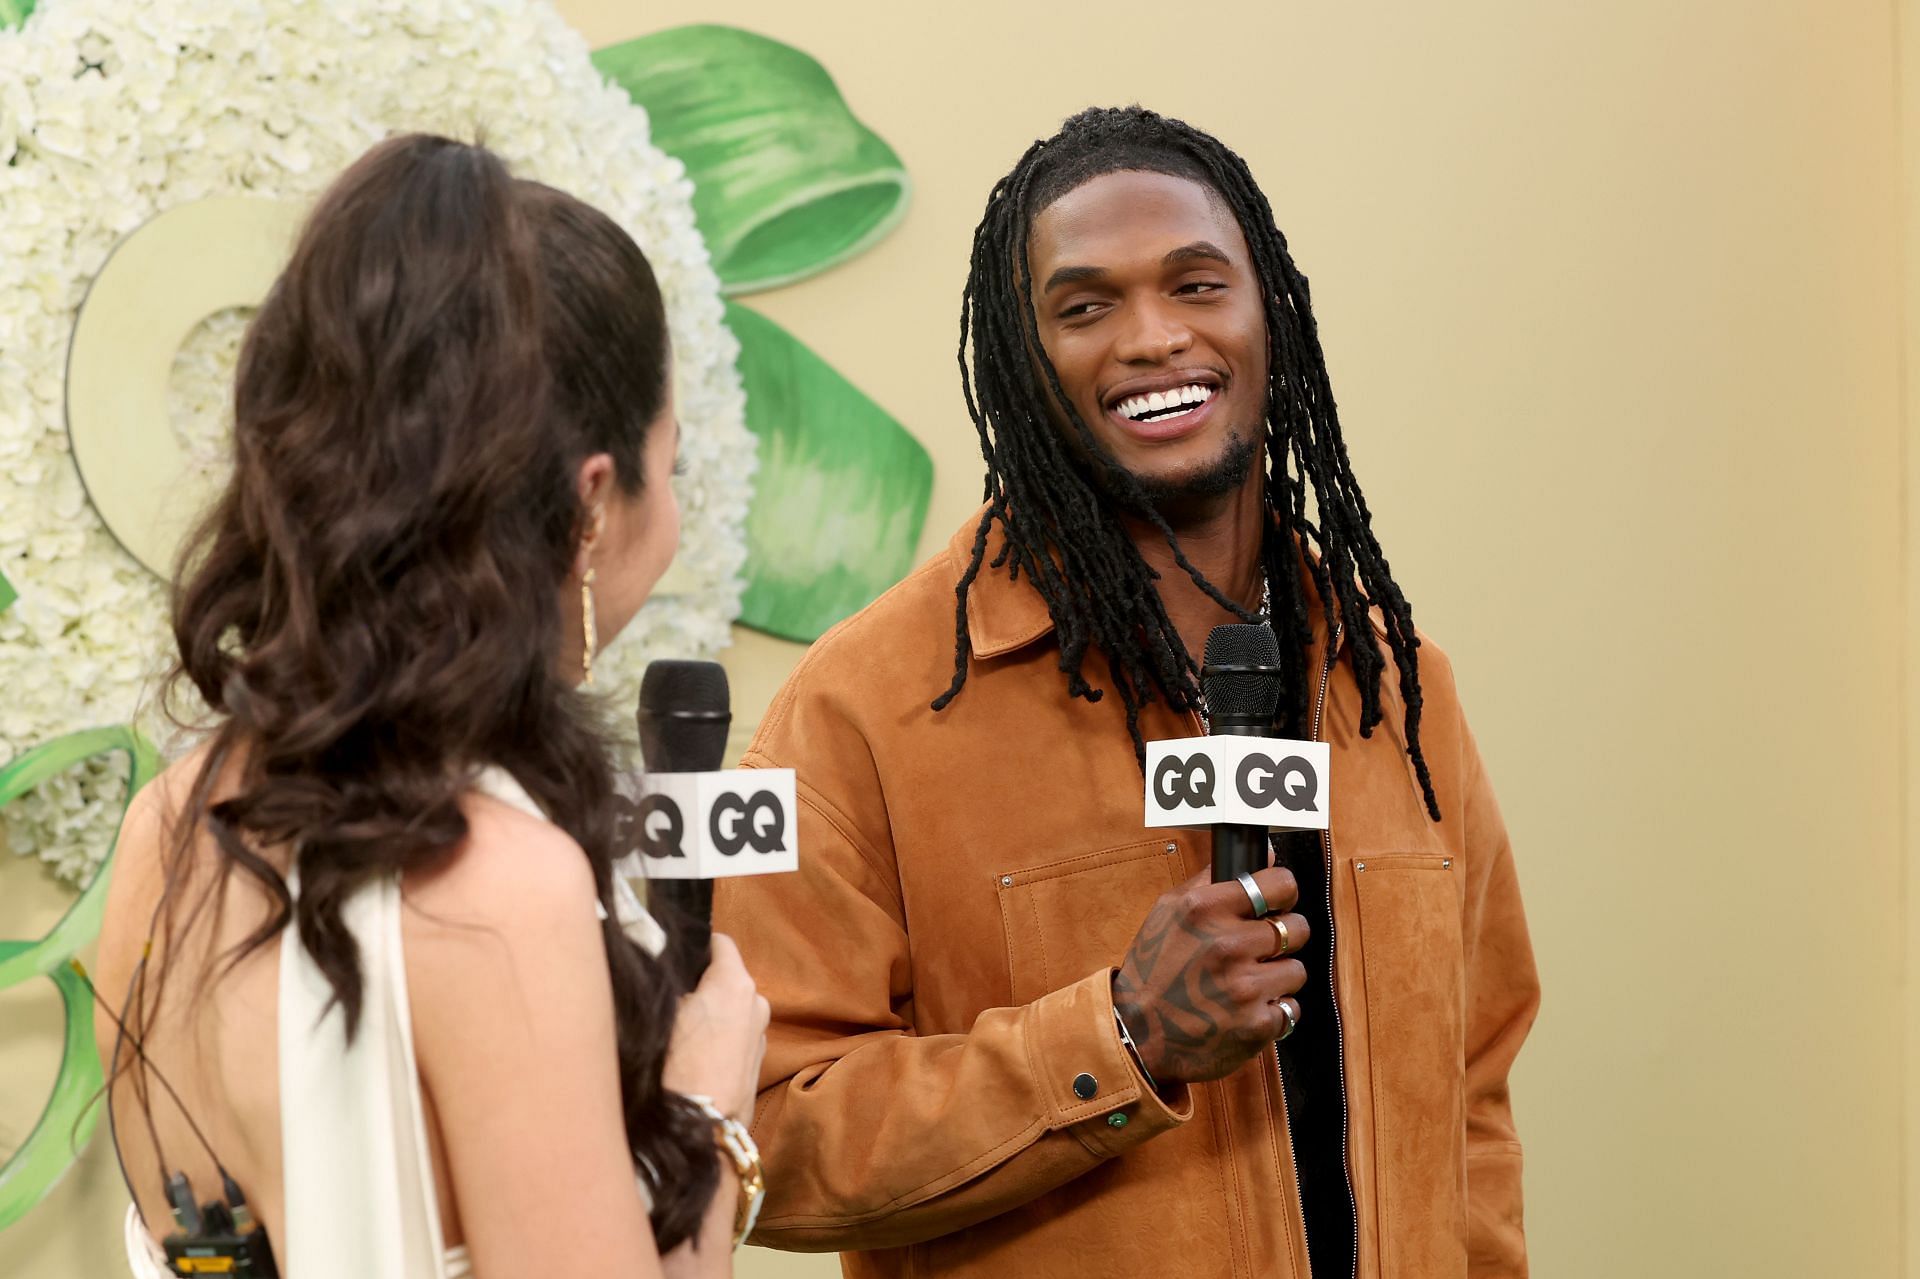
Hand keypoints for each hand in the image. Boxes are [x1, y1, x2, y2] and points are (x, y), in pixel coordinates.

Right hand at [662, 933, 769, 1119]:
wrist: (699, 1134)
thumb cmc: (675, 1068)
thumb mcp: (659, 1013)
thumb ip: (667, 984)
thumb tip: (666, 973)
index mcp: (736, 982)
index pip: (719, 942)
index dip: (693, 947)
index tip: (670, 958)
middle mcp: (757, 1003)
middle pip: (725, 978)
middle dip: (699, 984)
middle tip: (664, 999)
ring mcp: (761, 1036)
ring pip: (730, 1010)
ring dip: (708, 1014)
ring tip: (675, 1034)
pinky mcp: (756, 1065)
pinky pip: (734, 1037)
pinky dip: (717, 1039)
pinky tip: (691, 1058)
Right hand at [1112, 866, 1309, 1083]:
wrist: (1137, 1034)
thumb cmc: (1154, 968)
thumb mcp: (1168, 910)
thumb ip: (1213, 878)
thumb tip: (1267, 854)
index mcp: (1206, 909)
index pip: (1281, 884)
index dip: (1283, 894)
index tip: (1276, 904)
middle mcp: (1228, 945)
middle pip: (1297, 927)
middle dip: (1282, 938)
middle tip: (1258, 950)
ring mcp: (1245, 987)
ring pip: (1296, 970)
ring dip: (1277, 978)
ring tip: (1247, 984)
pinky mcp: (1257, 1024)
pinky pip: (1291, 1008)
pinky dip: (1273, 1011)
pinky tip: (1246, 1010)